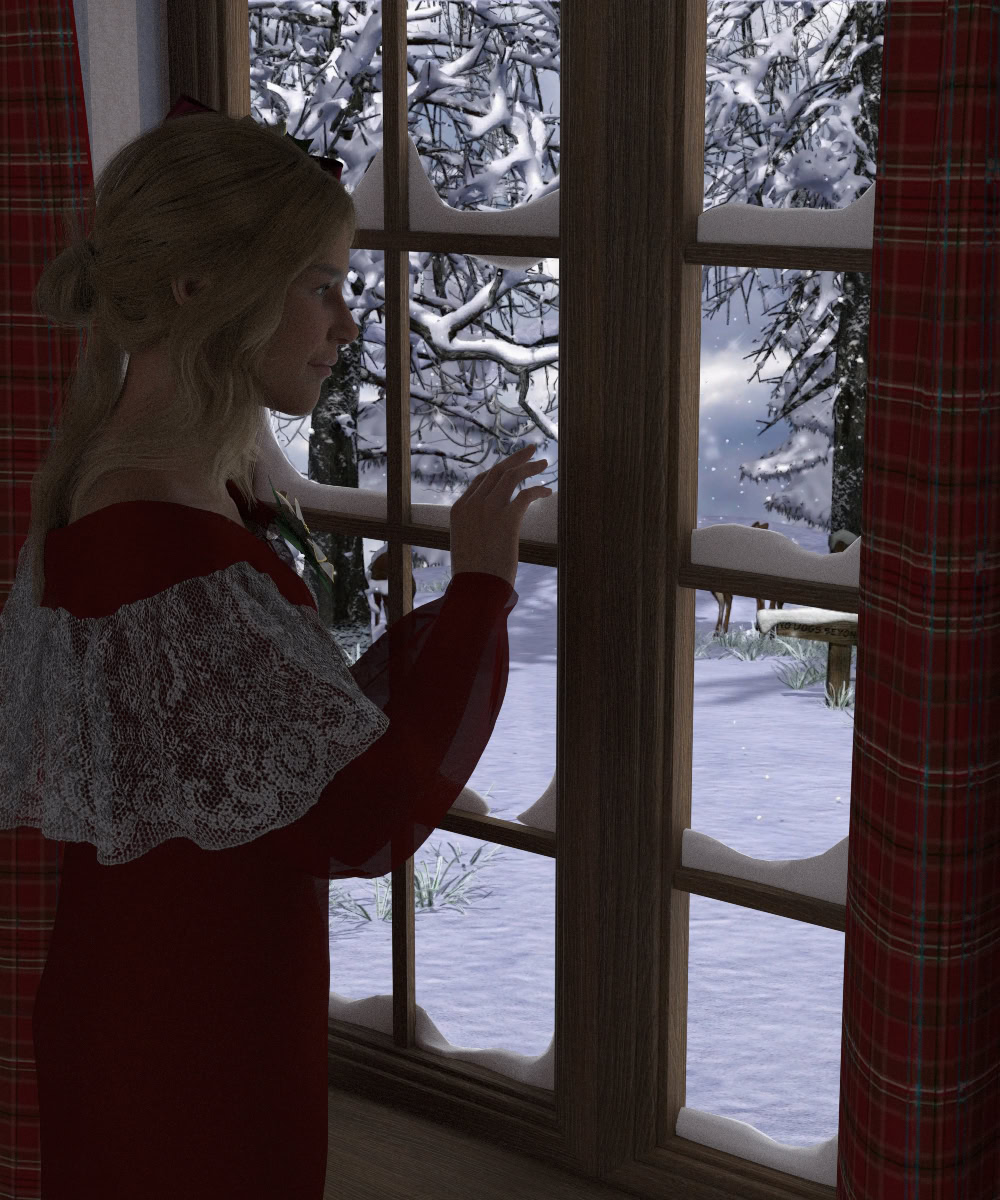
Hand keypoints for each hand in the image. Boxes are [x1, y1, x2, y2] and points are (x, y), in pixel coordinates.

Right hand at [449, 446, 551, 587]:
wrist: (476, 589)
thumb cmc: (473, 576)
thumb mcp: (466, 546)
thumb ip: (475, 530)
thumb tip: (489, 528)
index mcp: (459, 510)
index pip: (481, 480)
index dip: (500, 470)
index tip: (514, 466)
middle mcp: (472, 505)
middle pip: (497, 471)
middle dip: (516, 459)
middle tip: (532, 451)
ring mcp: (489, 510)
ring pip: (512, 476)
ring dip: (529, 468)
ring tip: (544, 464)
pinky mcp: (507, 519)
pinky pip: (526, 494)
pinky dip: (538, 489)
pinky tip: (547, 491)